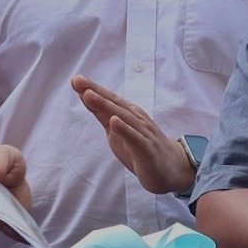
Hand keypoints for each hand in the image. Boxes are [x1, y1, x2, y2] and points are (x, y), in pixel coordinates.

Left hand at [72, 76, 194, 194]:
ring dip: (105, 105)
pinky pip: (135, 138)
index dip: (92, 88)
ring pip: (123, 117)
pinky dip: (125, 129)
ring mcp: (143, 133)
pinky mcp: (147, 149)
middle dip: (95, 91)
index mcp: (128, 113)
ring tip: (89, 95)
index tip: (75, 79)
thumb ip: (102, 114)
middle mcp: (136, 118)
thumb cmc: (140, 147)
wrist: (171, 167)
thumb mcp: (116, 131)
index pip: (108, 99)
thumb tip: (85, 96)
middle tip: (78, 80)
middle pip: (113, 103)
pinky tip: (114, 122)